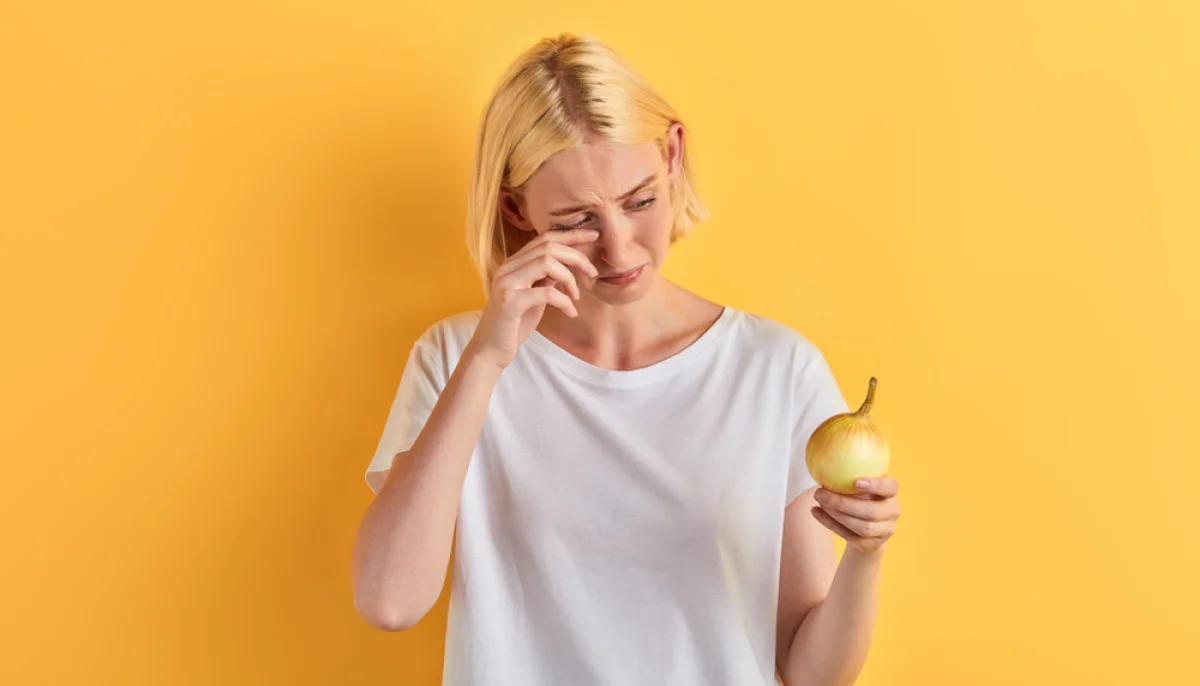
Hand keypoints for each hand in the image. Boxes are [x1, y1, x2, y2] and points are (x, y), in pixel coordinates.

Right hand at [465, 228, 599, 369]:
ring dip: (570, 278)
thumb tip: (566, 266)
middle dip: (576, 256)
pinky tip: (571, 312)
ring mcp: (507, 284)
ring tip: (576, 296)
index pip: (544, 238)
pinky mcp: (510, 302)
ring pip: (547, 263)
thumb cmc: (513, 325)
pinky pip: (547, 292)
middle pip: (549, 246)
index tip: (594, 235)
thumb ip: (545, 279)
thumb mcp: (533, 297)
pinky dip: (565, 301)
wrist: (489, 351)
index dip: (571, 235)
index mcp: (513, 264)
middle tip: (593, 272)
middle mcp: (507, 268)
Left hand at [811, 477, 899, 554]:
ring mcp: (885, 530)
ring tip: (819, 502)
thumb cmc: (860, 499)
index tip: (856, 482)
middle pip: (871, 511)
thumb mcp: (860, 487)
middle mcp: (892, 511)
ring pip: (862, 526)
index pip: (890, 487)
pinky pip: (850, 536)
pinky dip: (830, 523)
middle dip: (843, 503)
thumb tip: (824, 459)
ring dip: (836, 515)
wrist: (867, 530)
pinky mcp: (872, 544)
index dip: (875, 485)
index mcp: (890, 493)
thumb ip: (850, 475)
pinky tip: (815, 512)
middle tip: (820, 493)